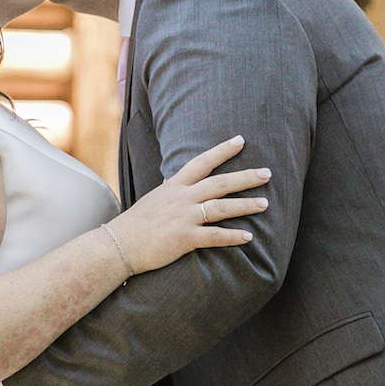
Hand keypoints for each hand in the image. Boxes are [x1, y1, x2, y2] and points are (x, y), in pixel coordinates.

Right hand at [106, 135, 270, 273]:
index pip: (202, 162)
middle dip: (245, 177)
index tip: (240, 140)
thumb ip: (171, 191)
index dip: (222, 151)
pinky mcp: (184, 238)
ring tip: (265, 204)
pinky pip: (214, 236)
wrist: (118, 245)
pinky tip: (248, 237)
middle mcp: (181, 198)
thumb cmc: (135, 224)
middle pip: (219, 183)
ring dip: (245, 205)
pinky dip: (232, 237)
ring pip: (221, 207)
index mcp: (174, 186)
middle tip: (267, 173)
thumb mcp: (154, 199)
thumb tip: (178, 182)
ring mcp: (183, 217)